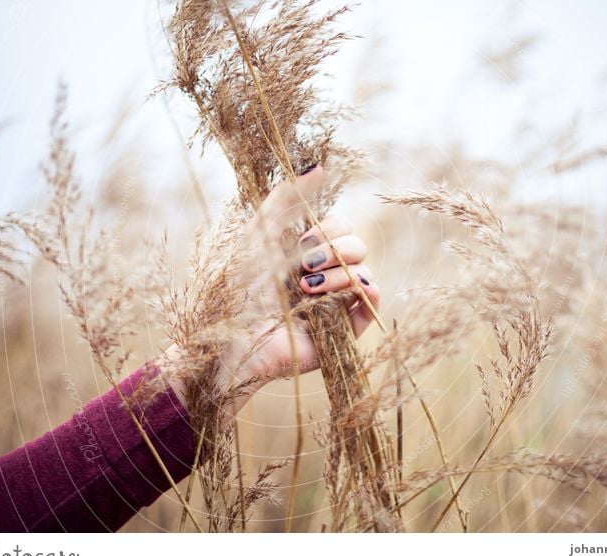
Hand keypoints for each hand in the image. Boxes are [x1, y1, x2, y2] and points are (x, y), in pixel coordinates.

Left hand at [162, 165, 379, 417]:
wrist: (233, 338)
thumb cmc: (238, 289)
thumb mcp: (258, 234)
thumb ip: (285, 197)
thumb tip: (319, 164)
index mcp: (305, 254)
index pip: (339, 225)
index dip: (325, 228)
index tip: (299, 241)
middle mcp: (324, 276)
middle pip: (355, 243)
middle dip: (331, 248)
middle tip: (302, 266)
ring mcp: (337, 303)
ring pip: (363, 269)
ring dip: (335, 272)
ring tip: (305, 289)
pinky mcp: (346, 330)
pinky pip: (373, 298)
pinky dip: (361, 288)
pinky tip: (334, 294)